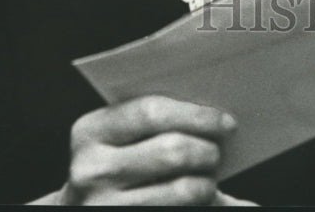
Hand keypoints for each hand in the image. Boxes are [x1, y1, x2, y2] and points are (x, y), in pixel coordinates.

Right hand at [61, 95, 236, 204]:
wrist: (87, 208)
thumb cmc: (116, 162)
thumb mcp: (119, 137)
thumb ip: (154, 118)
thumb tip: (218, 115)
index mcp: (91, 131)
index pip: (151, 112)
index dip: (196, 115)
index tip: (227, 122)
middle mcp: (90, 170)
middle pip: (171, 150)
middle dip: (207, 150)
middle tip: (218, 153)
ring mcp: (102, 205)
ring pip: (181, 189)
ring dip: (207, 183)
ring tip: (210, 179)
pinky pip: (176, 211)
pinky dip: (202, 203)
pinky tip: (206, 199)